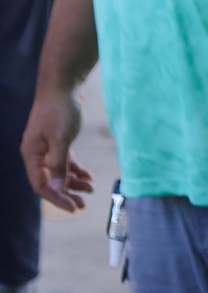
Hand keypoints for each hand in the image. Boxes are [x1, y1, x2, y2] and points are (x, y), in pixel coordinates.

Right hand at [21, 89, 92, 210]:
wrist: (63, 85)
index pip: (41, 185)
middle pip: (50, 181)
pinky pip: (65, 161)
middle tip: (83, 205)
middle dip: (66, 193)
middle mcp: (37, 153)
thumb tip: (56, 189)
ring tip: (90, 189)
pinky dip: (76, 169)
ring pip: (59, 171)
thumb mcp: (61, 138)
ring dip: (74, 182)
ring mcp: (47, 147)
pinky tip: (88, 176)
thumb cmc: (59, 110)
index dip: (56, 198)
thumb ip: (58, 164)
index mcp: (32, 155)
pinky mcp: (58, 141)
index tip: (73, 207)